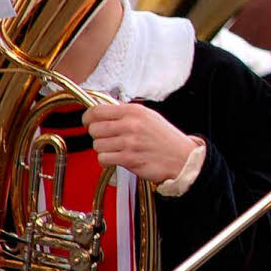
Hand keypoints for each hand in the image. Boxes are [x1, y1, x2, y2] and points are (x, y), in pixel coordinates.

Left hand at [83, 103, 198, 183]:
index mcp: (134, 111)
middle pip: (94, 129)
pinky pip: (103, 159)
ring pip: (97, 145)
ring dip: (103, 149)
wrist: (182, 157)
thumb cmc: (166, 138)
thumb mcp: (149, 116)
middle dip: (98, 135)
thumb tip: (103, 110)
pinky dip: (107, 160)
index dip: (88, 117)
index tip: (89, 122)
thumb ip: (126, 112)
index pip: (97, 110)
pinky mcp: (129, 159)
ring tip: (116, 149)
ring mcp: (129, 142)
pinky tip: (117, 158)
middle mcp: (131, 125)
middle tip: (107, 138)